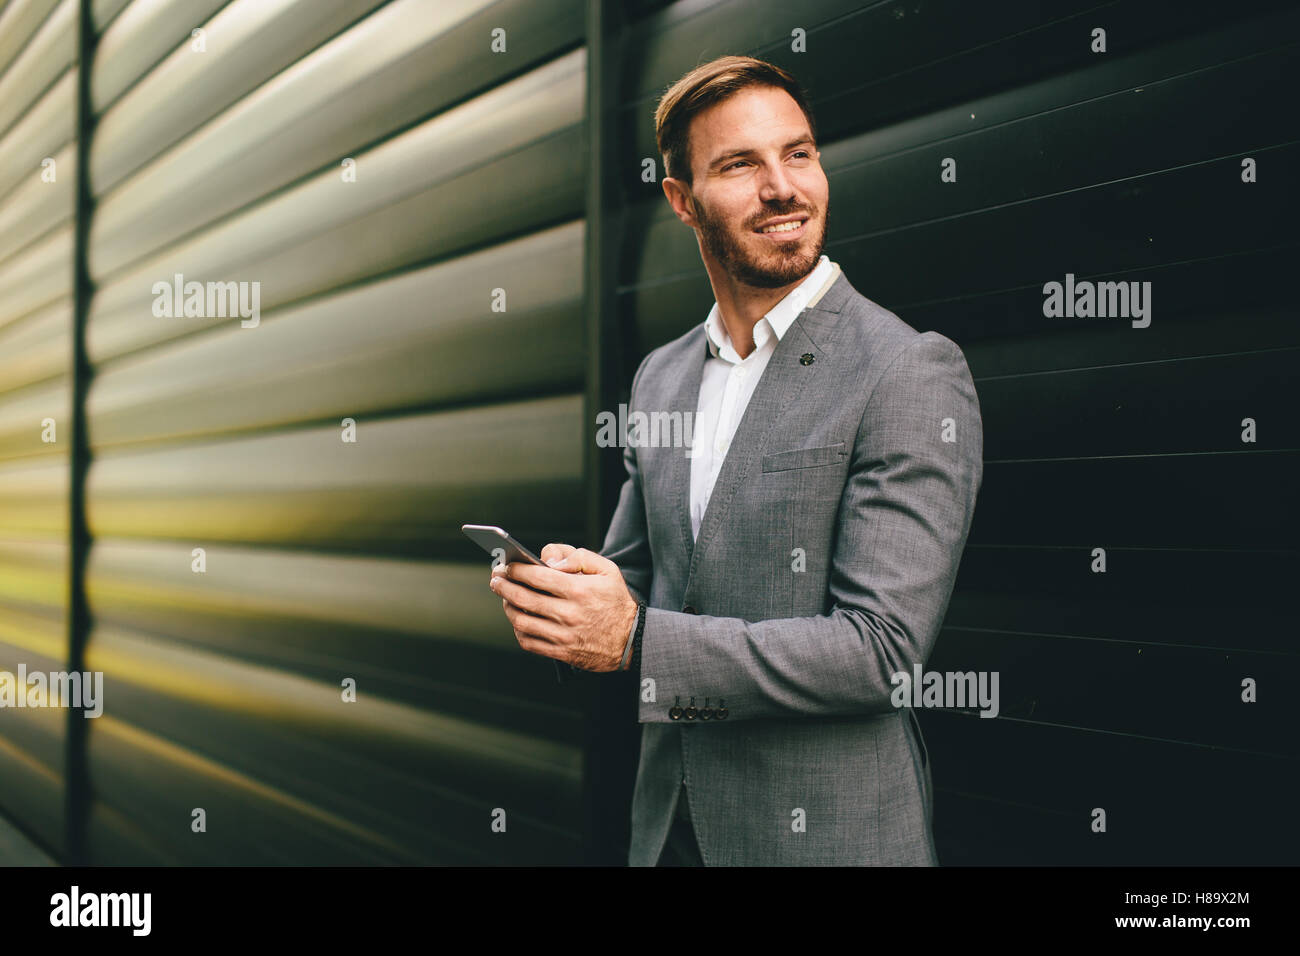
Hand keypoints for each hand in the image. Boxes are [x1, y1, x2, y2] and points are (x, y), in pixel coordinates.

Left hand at [488, 546, 638, 671]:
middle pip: (523, 597)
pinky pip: (529, 642)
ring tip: (504, 597)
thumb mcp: (607, 569)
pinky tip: (518, 618)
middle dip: (503, 585)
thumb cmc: (616, 601)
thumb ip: (577, 556)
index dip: (516, 569)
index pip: (536, 576)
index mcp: (579, 590)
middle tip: (496, 578)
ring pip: (521, 621)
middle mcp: (568, 613)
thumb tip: (549, 559)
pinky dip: (518, 630)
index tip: (507, 564)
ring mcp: (563, 635)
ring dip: (507, 606)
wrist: (632, 640)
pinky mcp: (561, 652)